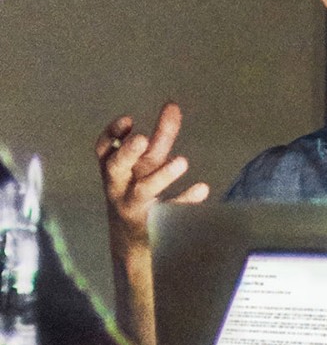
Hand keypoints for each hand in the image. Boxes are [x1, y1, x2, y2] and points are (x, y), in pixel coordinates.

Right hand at [96, 103, 209, 256]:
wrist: (132, 240)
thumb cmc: (139, 188)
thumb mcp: (148, 163)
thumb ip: (161, 136)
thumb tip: (172, 105)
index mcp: (116, 168)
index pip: (105, 150)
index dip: (112, 135)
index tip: (128, 120)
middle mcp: (120, 186)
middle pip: (116, 168)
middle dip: (127, 153)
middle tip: (142, 138)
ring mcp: (134, 206)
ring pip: (142, 191)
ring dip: (161, 176)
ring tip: (182, 161)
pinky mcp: (152, 223)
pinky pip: (169, 212)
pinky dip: (185, 200)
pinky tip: (202, 188)